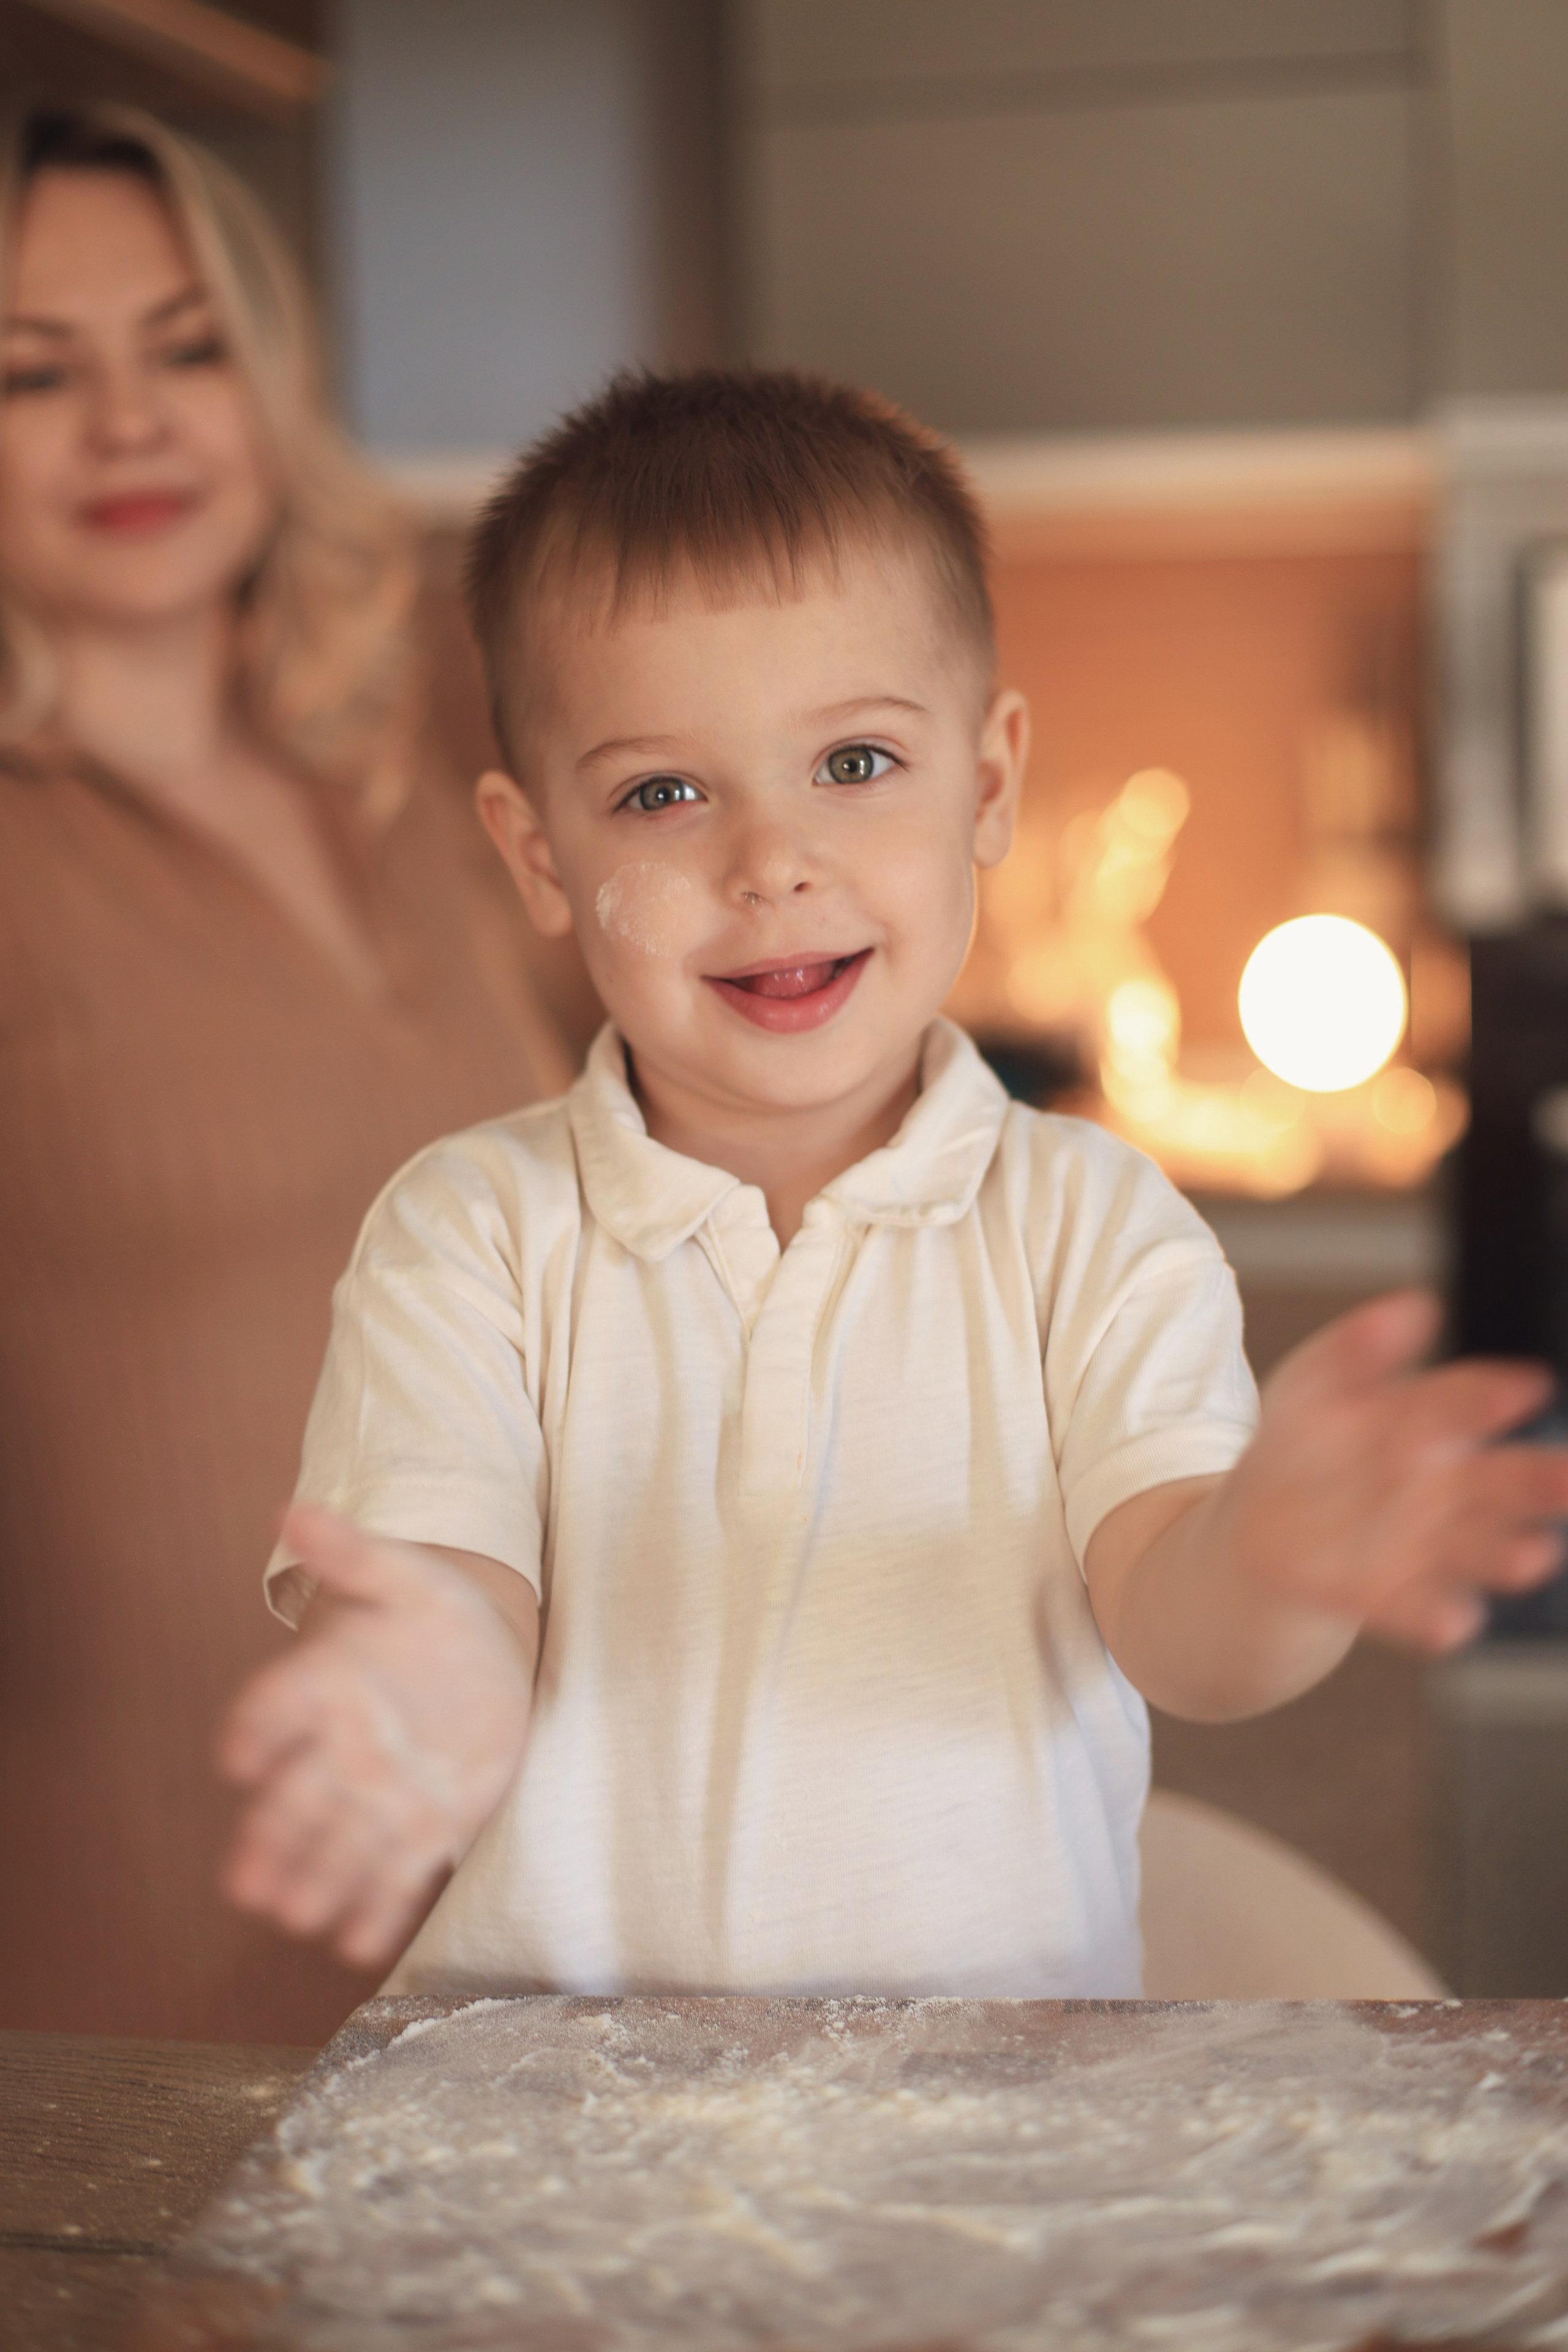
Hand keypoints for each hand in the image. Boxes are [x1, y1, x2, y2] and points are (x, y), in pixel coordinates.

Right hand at [219, 1506, 534, 1967]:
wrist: (483, 1659)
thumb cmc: (431, 1616)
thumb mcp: (403, 1575)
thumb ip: (352, 1553)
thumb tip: (293, 1510)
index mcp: (323, 1686)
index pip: (274, 1708)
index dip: (254, 1730)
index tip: (237, 1758)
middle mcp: (340, 1750)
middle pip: (294, 1800)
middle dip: (270, 1840)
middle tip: (247, 1882)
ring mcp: (380, 1796)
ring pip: (339, 1847)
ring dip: (316, 1883)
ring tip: (294, 1916)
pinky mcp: (427, 1830)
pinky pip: (400, 1875)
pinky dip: (381, 1910)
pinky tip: (362, 1944)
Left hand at [1228, 1291, 1567, 1652]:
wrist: (1260, 1532)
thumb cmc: (1299, 1447)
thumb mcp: (1315, 1385)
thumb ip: (1360, 1348)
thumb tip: (1416, 1305)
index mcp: (1428, 1425)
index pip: (1467, 1403)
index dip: (1492, 1394)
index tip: (1528, 1383)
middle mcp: (1443, 1488)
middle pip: (1501, 1482)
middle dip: (1542, 1481)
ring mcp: (1423, 1546)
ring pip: (1478, 1550)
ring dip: (1507, 1555)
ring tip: (1531, 1556)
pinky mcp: (1388, 1598)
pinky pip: (1418, 1610)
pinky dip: (1436, 1618)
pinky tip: (1452, 1622)